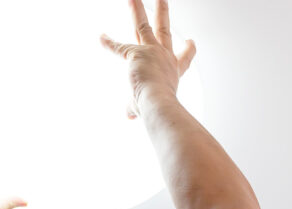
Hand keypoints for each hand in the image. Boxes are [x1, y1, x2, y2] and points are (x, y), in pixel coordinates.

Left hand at [100, 0, 196, 119]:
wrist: (158, 103)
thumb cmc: (158, 108)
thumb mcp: (148, 107)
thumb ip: (135, 107)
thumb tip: (129, 115)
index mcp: (173, 72)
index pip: (184, 59)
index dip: (188, 51)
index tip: (190, 42)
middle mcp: (165, 58)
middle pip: (164, 31)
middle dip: (162, 14)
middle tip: (162, 0)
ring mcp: (152, 53)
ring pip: (144, 26)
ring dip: (137, 11)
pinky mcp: (136, 53)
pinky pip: (119, 47)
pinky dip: (108, 44)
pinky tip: (101, 37)